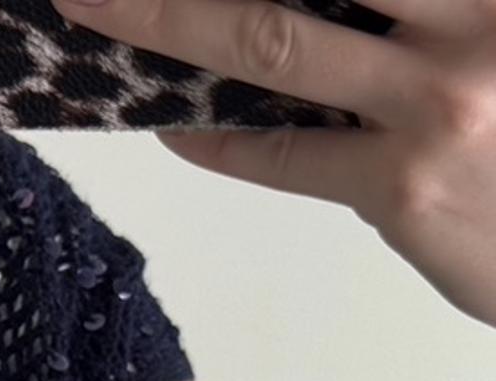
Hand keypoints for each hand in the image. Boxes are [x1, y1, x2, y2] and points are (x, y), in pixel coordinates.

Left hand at [48, 0, 495, 326]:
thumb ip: (433, 11)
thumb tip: (318, 5)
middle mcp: (475, 18)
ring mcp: (439, 101)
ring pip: (275, 42)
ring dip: (172, 21)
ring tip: (99, 8)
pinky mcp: (402, 185)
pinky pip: (283, 154)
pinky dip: (219, 137)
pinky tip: (172, 123)